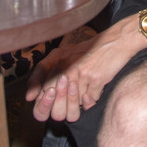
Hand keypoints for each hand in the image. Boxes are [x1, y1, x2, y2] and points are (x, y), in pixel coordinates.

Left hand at [25, 18, 142, 122]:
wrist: (115, 41)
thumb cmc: (91, 49)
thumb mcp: (66, 53)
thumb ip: (49, 70)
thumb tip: (32, 96)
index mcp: (58, 60)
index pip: (44, 87)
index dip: (45, 100)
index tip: (49, 104)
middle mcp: (67, 67)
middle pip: (58, 99)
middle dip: (63, 105)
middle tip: (71, 101)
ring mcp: (81, 74)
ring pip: (76, 102)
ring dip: (80, 101)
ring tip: (85, 90)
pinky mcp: (96, 80)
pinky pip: (90, 100)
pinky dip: (93, 99)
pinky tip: (95, 89)